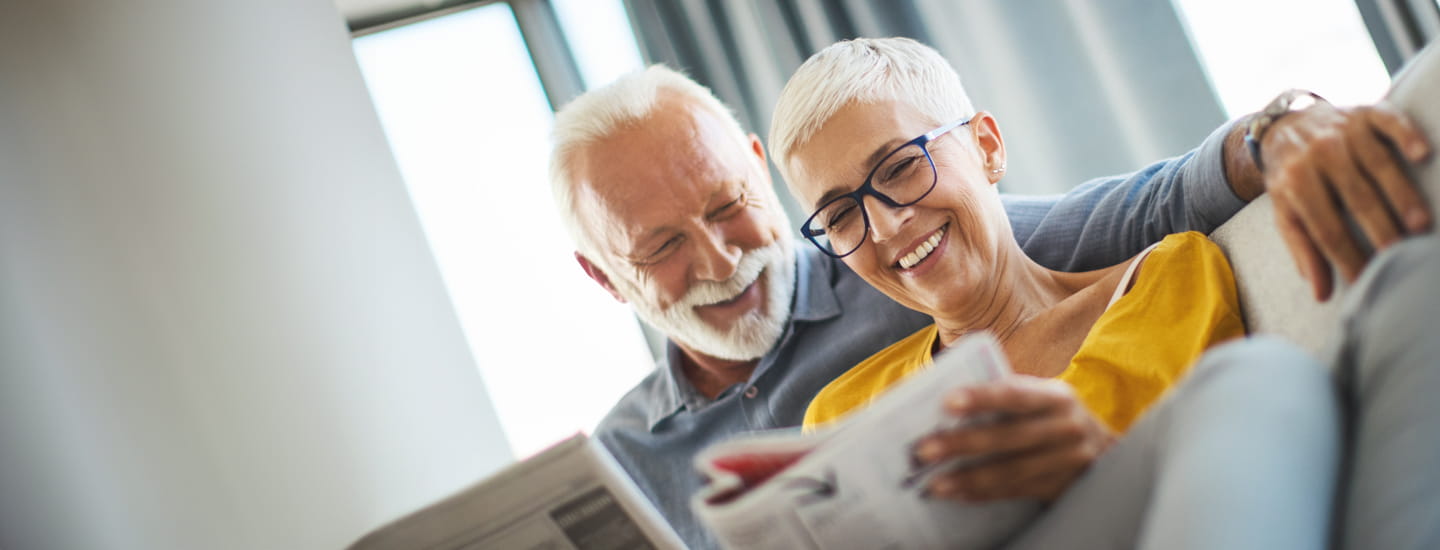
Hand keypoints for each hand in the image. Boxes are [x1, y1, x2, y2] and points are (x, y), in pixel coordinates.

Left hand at [913, 376, 1112, 502]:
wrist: (1104, 451)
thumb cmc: (1052, 418)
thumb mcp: (1041, 399)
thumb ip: (1006, 397)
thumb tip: (943, 403)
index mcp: (1055, 396)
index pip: (1014, 394)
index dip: (982, 398)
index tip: (947, 402)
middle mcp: (1066, 427)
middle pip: (1009, 436)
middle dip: (963, 443)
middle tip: (925, 450)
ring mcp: (1068, 460)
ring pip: (1012, 470)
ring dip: (969, 478)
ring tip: (935, 483)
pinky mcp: (1063, 487)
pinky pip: (1017, 492)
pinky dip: (984, 493)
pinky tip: (958, 494)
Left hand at [1259, 101, 1431, 300]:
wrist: (1283, 124)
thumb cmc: (1290, 178)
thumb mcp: (1285, 212)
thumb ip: (1303, 249)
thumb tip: (1322, 294)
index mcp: (1296, 182)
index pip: (1326, 228)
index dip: (1347, 256)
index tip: (1368, 279)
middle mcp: (1319, 154)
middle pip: (1355, 198)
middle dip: (1380, 228)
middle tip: (1401, 254)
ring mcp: (1344, 130)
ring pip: (1378, 165)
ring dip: (1401, 194)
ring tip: (1420, 224)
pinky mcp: (1366, 112)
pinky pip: (1388, 121)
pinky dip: (1406, 136)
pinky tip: (1422, 155)